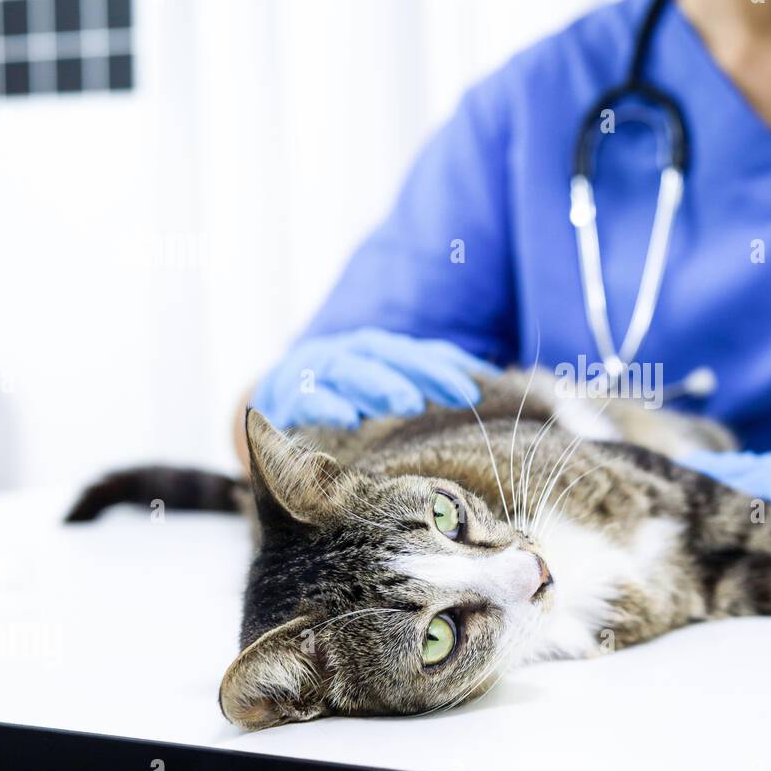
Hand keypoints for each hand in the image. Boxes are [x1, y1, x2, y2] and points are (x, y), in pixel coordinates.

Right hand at [252, 328, 499, 428]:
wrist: (276, 400)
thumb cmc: (349, 399)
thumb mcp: (389, 389)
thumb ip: (432, 382)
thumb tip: (494, 383)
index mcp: (381, 352)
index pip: (419, 356)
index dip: (448, 370)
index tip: (476, 393)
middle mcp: (352, 355)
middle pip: (391, 358)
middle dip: (424, 374)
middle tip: (454, 395)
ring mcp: (319, 372)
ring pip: (352, 371)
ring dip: (380, 385)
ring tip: (407, 403)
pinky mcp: (286, 396)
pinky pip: (307, 398)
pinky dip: (326, 404)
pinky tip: (347, 418)